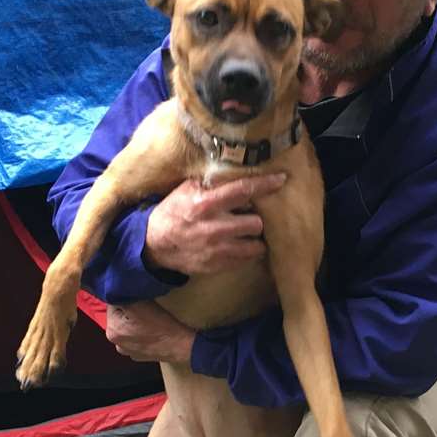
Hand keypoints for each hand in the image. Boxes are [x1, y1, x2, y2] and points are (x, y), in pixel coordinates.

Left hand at [105, 301, 195, 364]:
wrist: (180, 345)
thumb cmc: (161, 324)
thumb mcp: (140, 303)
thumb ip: (123, 296)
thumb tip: (116, 290)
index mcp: (111, 331)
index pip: (112, 305)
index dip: (125, 298)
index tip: (137, 299)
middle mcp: (116, 344)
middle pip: (119, 317)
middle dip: (128, 311)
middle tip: (145, 308)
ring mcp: (127, 352)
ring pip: (127, 327)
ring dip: (134, 321)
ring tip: (149, 319)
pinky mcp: (139, 355)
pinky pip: (136, 337)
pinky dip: (140, 333)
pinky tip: (151, 330)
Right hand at [144, 173, 286, 275]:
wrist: (156, 245)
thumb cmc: (174, 212)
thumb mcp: (186, 191)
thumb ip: (211, 184)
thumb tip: (237, 171)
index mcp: (206, 204)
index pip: (242, 191)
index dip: (264, 184)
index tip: (281, 179)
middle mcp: (214, 228)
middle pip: (256, 223)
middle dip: (255, 219)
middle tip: (249, 216)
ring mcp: (218, 251)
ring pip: (256, 245)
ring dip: (254, 238)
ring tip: (246, 233)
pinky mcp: (219, 266)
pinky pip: (246, 260)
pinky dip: (246, 252)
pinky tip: (237, 245)